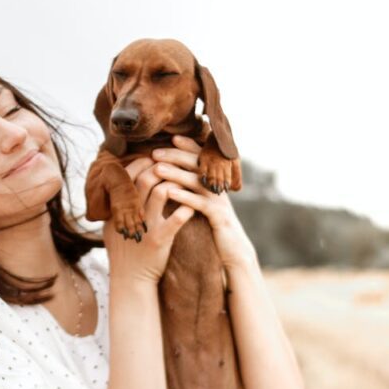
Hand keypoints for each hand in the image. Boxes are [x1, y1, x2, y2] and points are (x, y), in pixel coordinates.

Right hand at [103, 155, 194, 283]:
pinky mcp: (160, 240)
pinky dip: (186, 209)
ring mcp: (145, 226)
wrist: (130, 279)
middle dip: (162, 168)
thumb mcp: (112, 226)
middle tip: (173, 166)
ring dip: (176, 184)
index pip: (128, 176)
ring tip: (184, 183)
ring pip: (162, 192)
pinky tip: (191, 207)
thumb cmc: (124, 250)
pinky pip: (176, 219)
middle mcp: (130, 214)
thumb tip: (119, 183)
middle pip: (146, 178)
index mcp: (118, 208)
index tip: (154, 159)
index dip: (142, 163)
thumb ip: (116, 206)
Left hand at [150, 135, 257, 269]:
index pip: (202, 157)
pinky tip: (169, 193)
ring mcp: (220, 201)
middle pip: (198, 164)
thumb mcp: (205, 203)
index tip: (171, 138)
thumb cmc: (214, 226)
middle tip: (154, 152)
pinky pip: (200, 203)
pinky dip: (184, 196)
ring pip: (197, 181)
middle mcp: (218, 187)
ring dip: (176, 173)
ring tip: (157, 169)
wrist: (233, 250)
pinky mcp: (219, 217)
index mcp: (214, 182)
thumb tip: (176, 174)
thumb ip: (196, 188)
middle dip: (176, 156)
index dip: (188, 146)